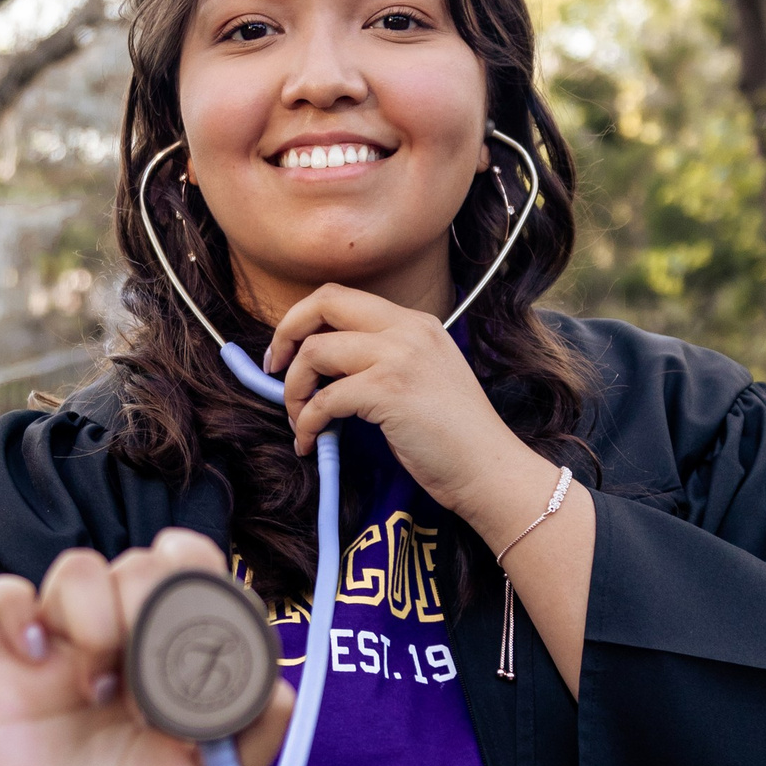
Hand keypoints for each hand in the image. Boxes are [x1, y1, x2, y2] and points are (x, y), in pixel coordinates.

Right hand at [0, 529, 290, 765]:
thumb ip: (257, 731)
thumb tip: (277, 682)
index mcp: (185, 660)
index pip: (208, 577)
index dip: (214, 603)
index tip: (202, 678)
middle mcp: (127, 643)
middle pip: (150, 560)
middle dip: (160, 606)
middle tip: (149, 687)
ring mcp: (63, 651)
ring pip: (78, 566)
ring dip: (96, 615)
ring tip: (97, 690)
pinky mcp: (3, 666)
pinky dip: (15, 611)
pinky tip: (33, 661)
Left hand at [268, 284, 595, 696]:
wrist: (491, 470)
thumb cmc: (455, 439)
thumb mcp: (423, 380)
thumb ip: (382, 363)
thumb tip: (320, 373)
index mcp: (415, 323)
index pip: (342, 296)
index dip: (304, 319)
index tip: (287, 353)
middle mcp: (407, 330)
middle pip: (324, 302)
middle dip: (286, 334)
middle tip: (274, 371)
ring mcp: (399, 357)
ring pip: (316, 352)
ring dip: (293, 390)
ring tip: (299, 421)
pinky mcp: (389, 391)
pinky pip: (324, 398)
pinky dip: (307, 423)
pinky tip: (311, 443)